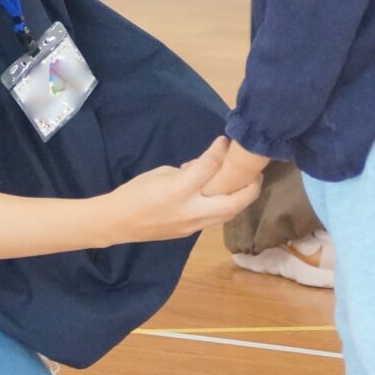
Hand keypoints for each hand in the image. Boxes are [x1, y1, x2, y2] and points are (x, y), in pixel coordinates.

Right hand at [102, 138, 261, 243]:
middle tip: (256, 172)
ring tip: (247, 185)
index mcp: (179, 190)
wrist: (118, 222)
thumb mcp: (160, 174)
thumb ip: (187, 172)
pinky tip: (225, 196)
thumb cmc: (134, 193)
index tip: (225, 141)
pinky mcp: (191, 233)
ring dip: (242, 199)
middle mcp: (191, 210)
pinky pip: (216, 219)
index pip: (209, 167)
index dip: (220, 151)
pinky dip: (225, 206)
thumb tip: (204, 169)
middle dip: (251, 186)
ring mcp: (193, 225)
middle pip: (234, 201)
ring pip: (229, 214)